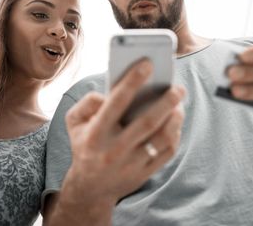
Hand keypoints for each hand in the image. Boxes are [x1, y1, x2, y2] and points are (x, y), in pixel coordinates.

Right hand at [63, 59, 184, 206]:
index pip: (116, 102)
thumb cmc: (84, 145)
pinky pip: (167, 152)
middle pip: (146, 122)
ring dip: (175, 118)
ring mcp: (131, 164)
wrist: (90, 188)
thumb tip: (108, 94)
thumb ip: (87, 102)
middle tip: (178, 87)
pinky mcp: (144, 174)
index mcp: (95, 133)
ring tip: (179, 102)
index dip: (132, 81)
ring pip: (161, 139)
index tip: (148, 63)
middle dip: (165, 102)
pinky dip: (175, 134)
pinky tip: (176, 121)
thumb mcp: (73, 122)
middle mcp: (114, 150)